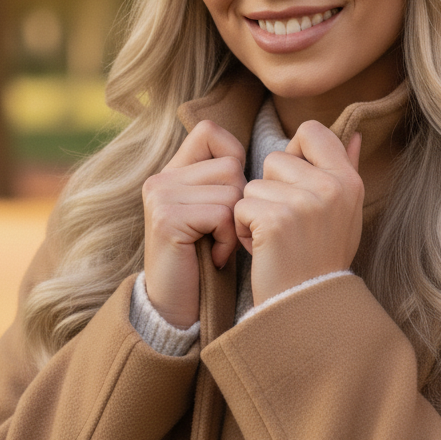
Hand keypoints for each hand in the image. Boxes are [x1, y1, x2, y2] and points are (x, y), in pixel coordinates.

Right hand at [142, 121, 245, 327]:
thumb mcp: (219, 212)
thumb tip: (279, 155)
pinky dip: (227, 240)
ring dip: (235, 225)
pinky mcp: (166, 218)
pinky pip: (221, 213)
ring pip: (231, 191)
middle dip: (240, 203)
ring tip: (217, 246)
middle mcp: (162, 178)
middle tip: (222, 233)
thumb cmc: (209, 259)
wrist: (179, 308)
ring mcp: (161, 196)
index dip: (234, 157)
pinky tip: (214, 257)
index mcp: (174, 170)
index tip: (231, 198)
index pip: (209, 131)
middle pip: (230, 166)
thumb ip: (229, 179)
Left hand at [234, 121, 362, 303]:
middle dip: (269, 188)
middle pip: (274, 158)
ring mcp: (303, 204)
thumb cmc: (323, 256)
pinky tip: (262, 249)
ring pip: (253, 184)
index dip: (294, 151)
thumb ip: (346, 169)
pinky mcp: (275, 221)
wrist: (309, 306)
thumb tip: (352, 134)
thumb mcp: (345, 212)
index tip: (294, 181)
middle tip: (285, 221)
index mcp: (348, 180)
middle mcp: (330, 187)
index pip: (311, 131)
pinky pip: (241, 207)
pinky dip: (243, 229)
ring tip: (274, 238)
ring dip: (254, 211)